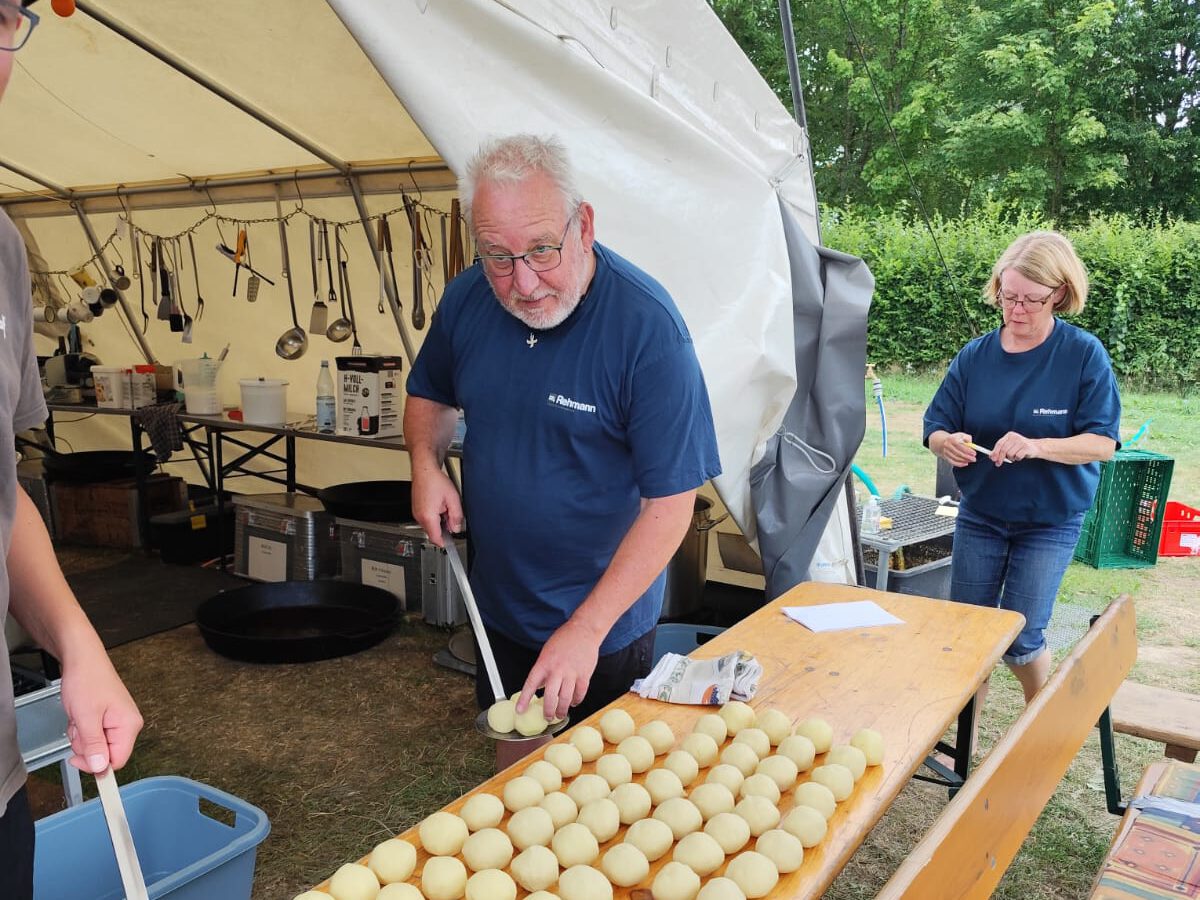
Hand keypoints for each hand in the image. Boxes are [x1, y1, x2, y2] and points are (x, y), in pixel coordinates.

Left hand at [61, 652, 142, 772]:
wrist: (82, 659)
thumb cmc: (87, 680)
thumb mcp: (86, 717)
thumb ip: (94, 745)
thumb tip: (100, 768)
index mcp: (129, 725)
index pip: (116, 761)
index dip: (95, 764)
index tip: (77, 759)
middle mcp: (127, 724)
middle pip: (105, 754)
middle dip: (85, 746)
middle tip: (79, 726)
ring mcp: (118, 721)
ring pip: (96, 746)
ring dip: (81, 737)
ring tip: (80, 717)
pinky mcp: (108, 718)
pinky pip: (93, 736)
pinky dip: (82, 729)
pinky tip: (80, 715)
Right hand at [411, 467, 463, 546]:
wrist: (424, 470)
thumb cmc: (435, 480)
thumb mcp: (453, 499)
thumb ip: (456, 517)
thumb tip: (456, 528)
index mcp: (428, 516)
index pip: (436, 539)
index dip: (445, 543)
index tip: (451, 543)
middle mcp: (419, 517)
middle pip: (434, 532)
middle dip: (444, 527)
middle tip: (450, 513)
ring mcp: (416, 513)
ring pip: (430, 526)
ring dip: (439, 521)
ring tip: (443, 505)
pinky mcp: (416, 510)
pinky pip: (426, 519)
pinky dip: (434, 516)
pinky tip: (438, 504)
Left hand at [518, 618, 603, 720]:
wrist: (584, 630)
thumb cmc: (564, 640)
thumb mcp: (547, 652)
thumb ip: (543, 670)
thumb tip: (539, 686)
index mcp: (544, 663)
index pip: (531, 684)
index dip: (525, 699)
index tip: (520, 710)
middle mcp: (557, 669)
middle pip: (550, 696)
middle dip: (547, 711)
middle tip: (546, 718)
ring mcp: (571, 672)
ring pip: (566, 698)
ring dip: (562, 710)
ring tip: (560, 715)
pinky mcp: (584, 675)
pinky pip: (580, 693)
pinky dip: (576, 701)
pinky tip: (573, 703)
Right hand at [938, 432, 976, 467]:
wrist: (944, 442)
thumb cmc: (956, 439)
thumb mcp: (962, 435)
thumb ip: (968, 438)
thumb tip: (971, 445)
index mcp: (951, 439)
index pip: (960, 445)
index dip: (968, 450)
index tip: (974, 453)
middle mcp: (947, 445)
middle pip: (958, 453)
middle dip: (967, 457)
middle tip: (974, 459)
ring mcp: (946, 452)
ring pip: (956, 458)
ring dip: (965, 460)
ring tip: (971, 460)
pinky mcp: (946, 457)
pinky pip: (953, 462)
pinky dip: (960, 464)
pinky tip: (966, 463)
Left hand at [991, 431, 1040, 465]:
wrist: (1036, 447)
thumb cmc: (1020, 448)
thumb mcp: (1010, 447)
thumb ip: (1000, 450)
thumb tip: (991, 456)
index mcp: (1009, 435)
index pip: (999, 443)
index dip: (995, 452)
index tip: (992, 459)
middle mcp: (1015, 437)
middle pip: (1004, 449)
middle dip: (1000, 458)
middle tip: (998, 464)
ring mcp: (1021, 442)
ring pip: (1010, 454)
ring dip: (1011, 458)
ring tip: (1014, 457)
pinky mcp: (1026, 448)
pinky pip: (1017, 456)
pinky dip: (1017, 459)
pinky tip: (1020, 457)